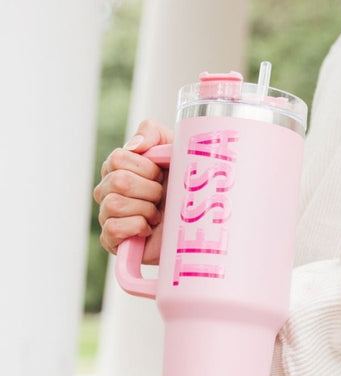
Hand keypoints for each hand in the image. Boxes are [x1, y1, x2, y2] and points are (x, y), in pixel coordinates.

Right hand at [94, 119, 172, 264]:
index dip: (145, 167)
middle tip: (162, 197)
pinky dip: (136, 227)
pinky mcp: (113, 241)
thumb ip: (152, 133)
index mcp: (117, 168)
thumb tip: (135, 146)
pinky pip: (112, 230)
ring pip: (114, 204)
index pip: (117, 159)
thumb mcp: (173, 148)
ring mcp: (108, 215)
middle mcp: (107, 190)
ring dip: (145, 209)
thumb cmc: (183, 183)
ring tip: (157, 215)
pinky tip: (148, 229)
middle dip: (149, 189)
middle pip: (117, 181)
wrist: (197, 223)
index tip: (160, 175)